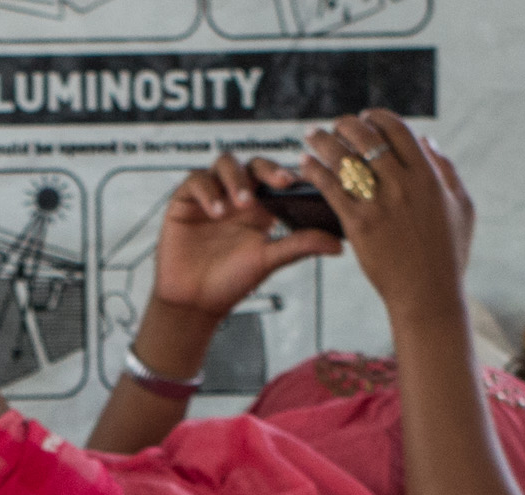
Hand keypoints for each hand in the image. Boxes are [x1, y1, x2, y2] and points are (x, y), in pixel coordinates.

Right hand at [151, 152, 339, 324]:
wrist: (194, 302)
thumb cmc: (231, 282)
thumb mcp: (269, 261)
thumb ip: (301, 246)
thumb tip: (339, 246)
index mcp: (260, 208)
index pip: (274, 177)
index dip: (283, 173)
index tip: (292, 182)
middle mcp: (236, 196)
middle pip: (252, 163)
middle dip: (264, 169)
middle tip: (275, 184)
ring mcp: (211, 195)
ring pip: (224, 164)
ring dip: (236, 179)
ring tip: (240, 203)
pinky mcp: (185, 200)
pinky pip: (196, 180)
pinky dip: (208, 190)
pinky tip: (215, 211)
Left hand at [305, 111, 474, 331]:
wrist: (428, 295)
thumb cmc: (447, 254)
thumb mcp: (462, 207)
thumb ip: (446, 170)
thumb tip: (428, 141)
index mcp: (428, 176)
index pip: (398, 130)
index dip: (377, 117)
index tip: (365, 118)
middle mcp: (403, 185)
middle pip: (367, 138)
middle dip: (346, 124)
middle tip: (335, 126)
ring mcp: (380, 205)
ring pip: (344, 158)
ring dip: (323, 141)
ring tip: (311, 136)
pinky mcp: (358, 225)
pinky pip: (330, 188)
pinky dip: (315, 170)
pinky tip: (305, 164)